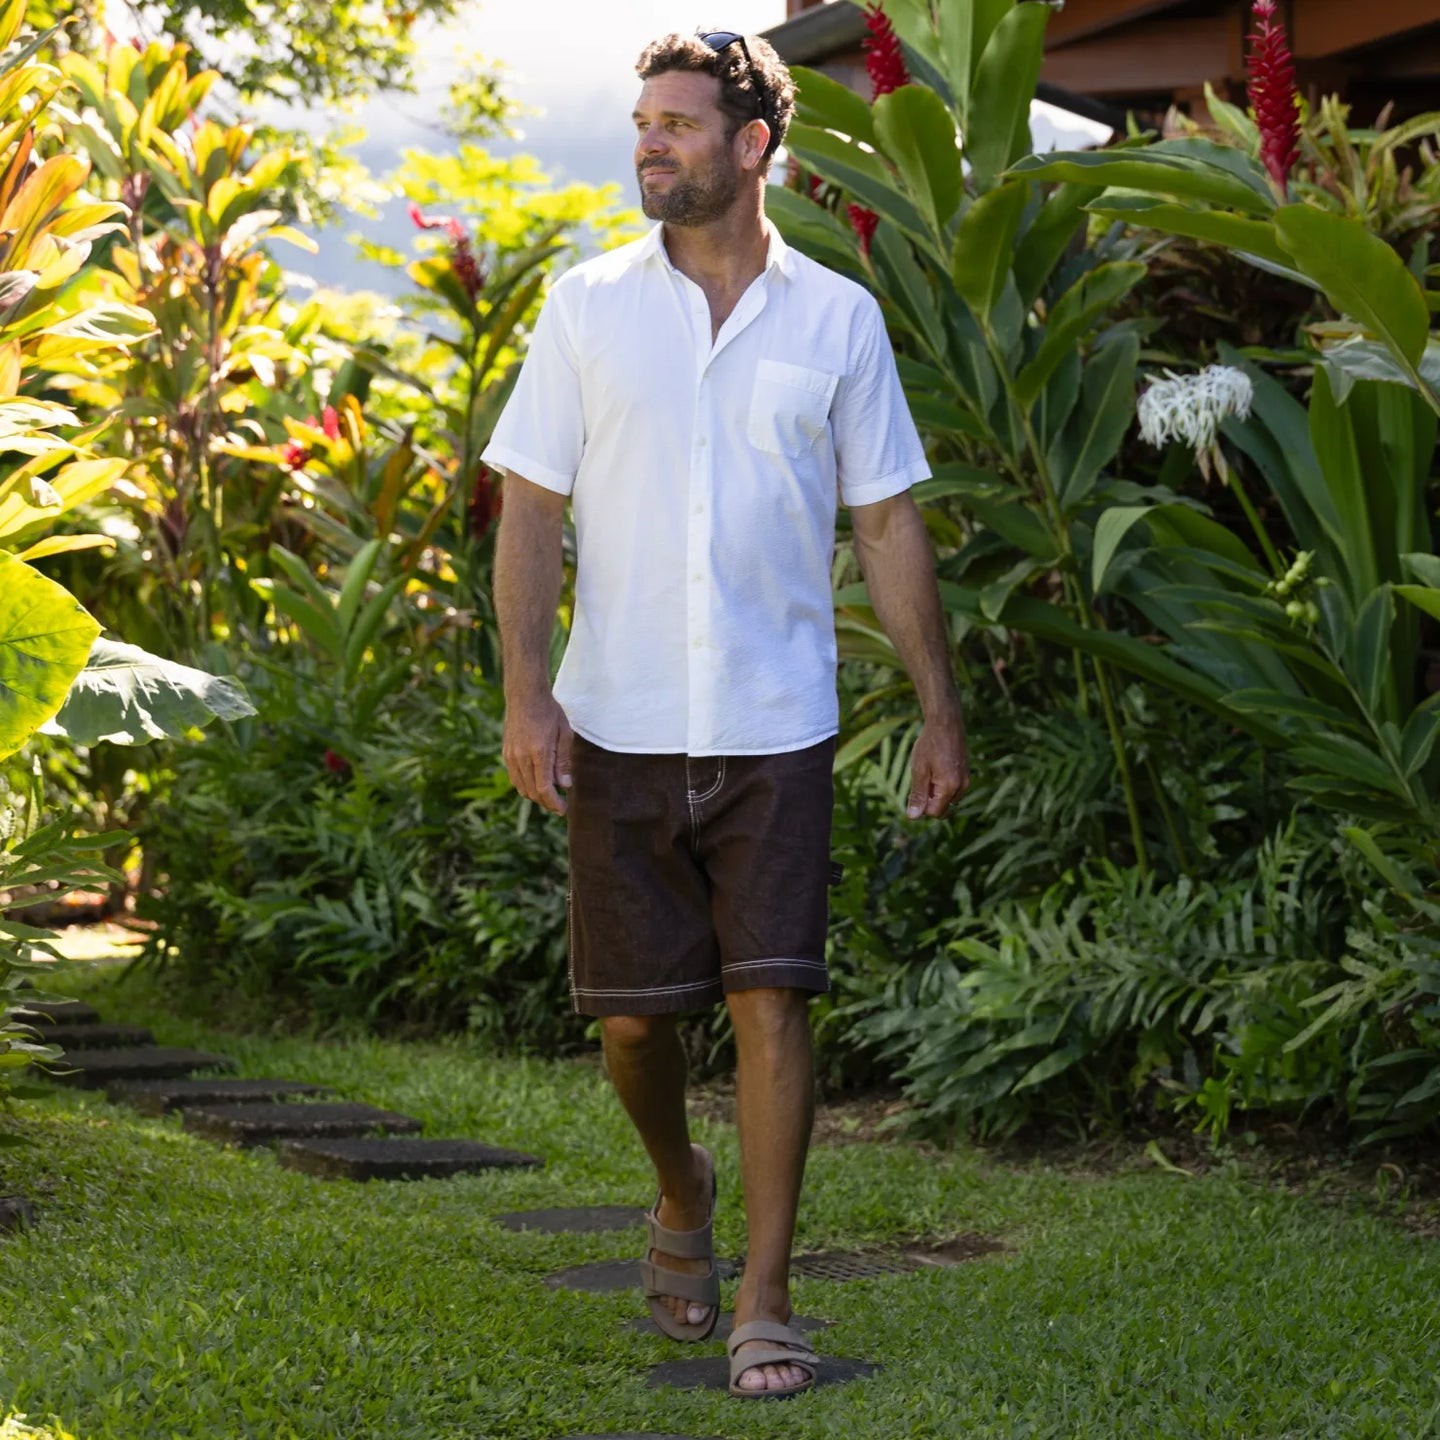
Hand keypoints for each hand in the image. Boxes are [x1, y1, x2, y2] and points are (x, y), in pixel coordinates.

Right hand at [502, 691, 573, 815]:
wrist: (525, 695)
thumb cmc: (549, 712)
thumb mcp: (564, 734)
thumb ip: (563, 761)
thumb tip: (565, 785)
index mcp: (538, 752)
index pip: (544, 789)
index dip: (553, 803)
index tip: (563, 810)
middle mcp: (521, 757)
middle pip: (532, 792)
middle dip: (546, 802)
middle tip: (559, 804)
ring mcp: (511, 756)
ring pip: (521, 787)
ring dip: (535, 795)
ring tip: (550, 795)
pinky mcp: (506, 753)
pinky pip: (514, 777)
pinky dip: (526, 785)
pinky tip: (537, 782)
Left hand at [905, 712, 969, 819]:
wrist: (945, 723)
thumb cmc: (929, 744)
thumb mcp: (919, 770)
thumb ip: (918, 795)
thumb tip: (913, 817)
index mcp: (949, 787)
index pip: (935, 813)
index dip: (922, 806)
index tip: (916, 788)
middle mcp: (962, 787)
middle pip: (943, 809)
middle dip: (930, 800)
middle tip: (922, 779)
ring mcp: (966, 780)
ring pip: (948, 799)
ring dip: (936, 792)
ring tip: (929, 771)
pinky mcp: (966, 774)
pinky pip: (953, 789)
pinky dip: (942, 785)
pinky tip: (936, 768)